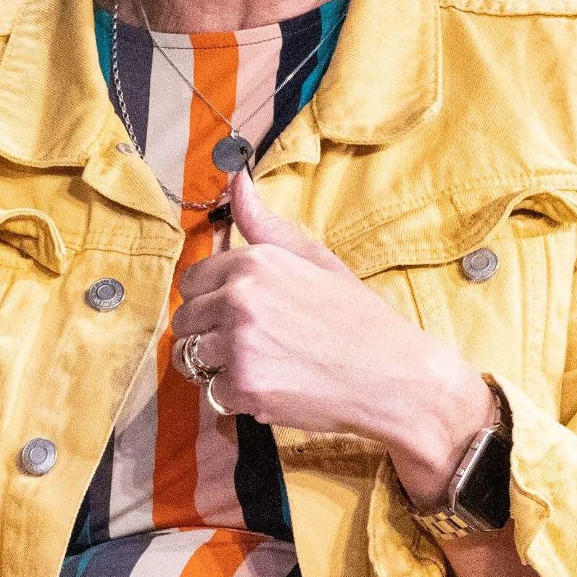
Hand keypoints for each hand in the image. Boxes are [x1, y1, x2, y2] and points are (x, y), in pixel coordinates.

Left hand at [173, 169, 488, 472]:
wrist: (391, 375)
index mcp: (253, 262)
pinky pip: (213, 393)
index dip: (210, 297)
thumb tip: (235, 179)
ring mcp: (238, 345)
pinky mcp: (243, 388)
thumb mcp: (315, 258)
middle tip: (250, 342)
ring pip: (192, 357)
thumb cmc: (357, 318)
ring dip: (217, 365)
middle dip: (208, 332)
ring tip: (260, 364)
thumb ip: (264, 223)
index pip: (191, 279)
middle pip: (185, 320)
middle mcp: (238, 299)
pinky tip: (271, 386)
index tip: (234, 311)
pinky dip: (236, 397)